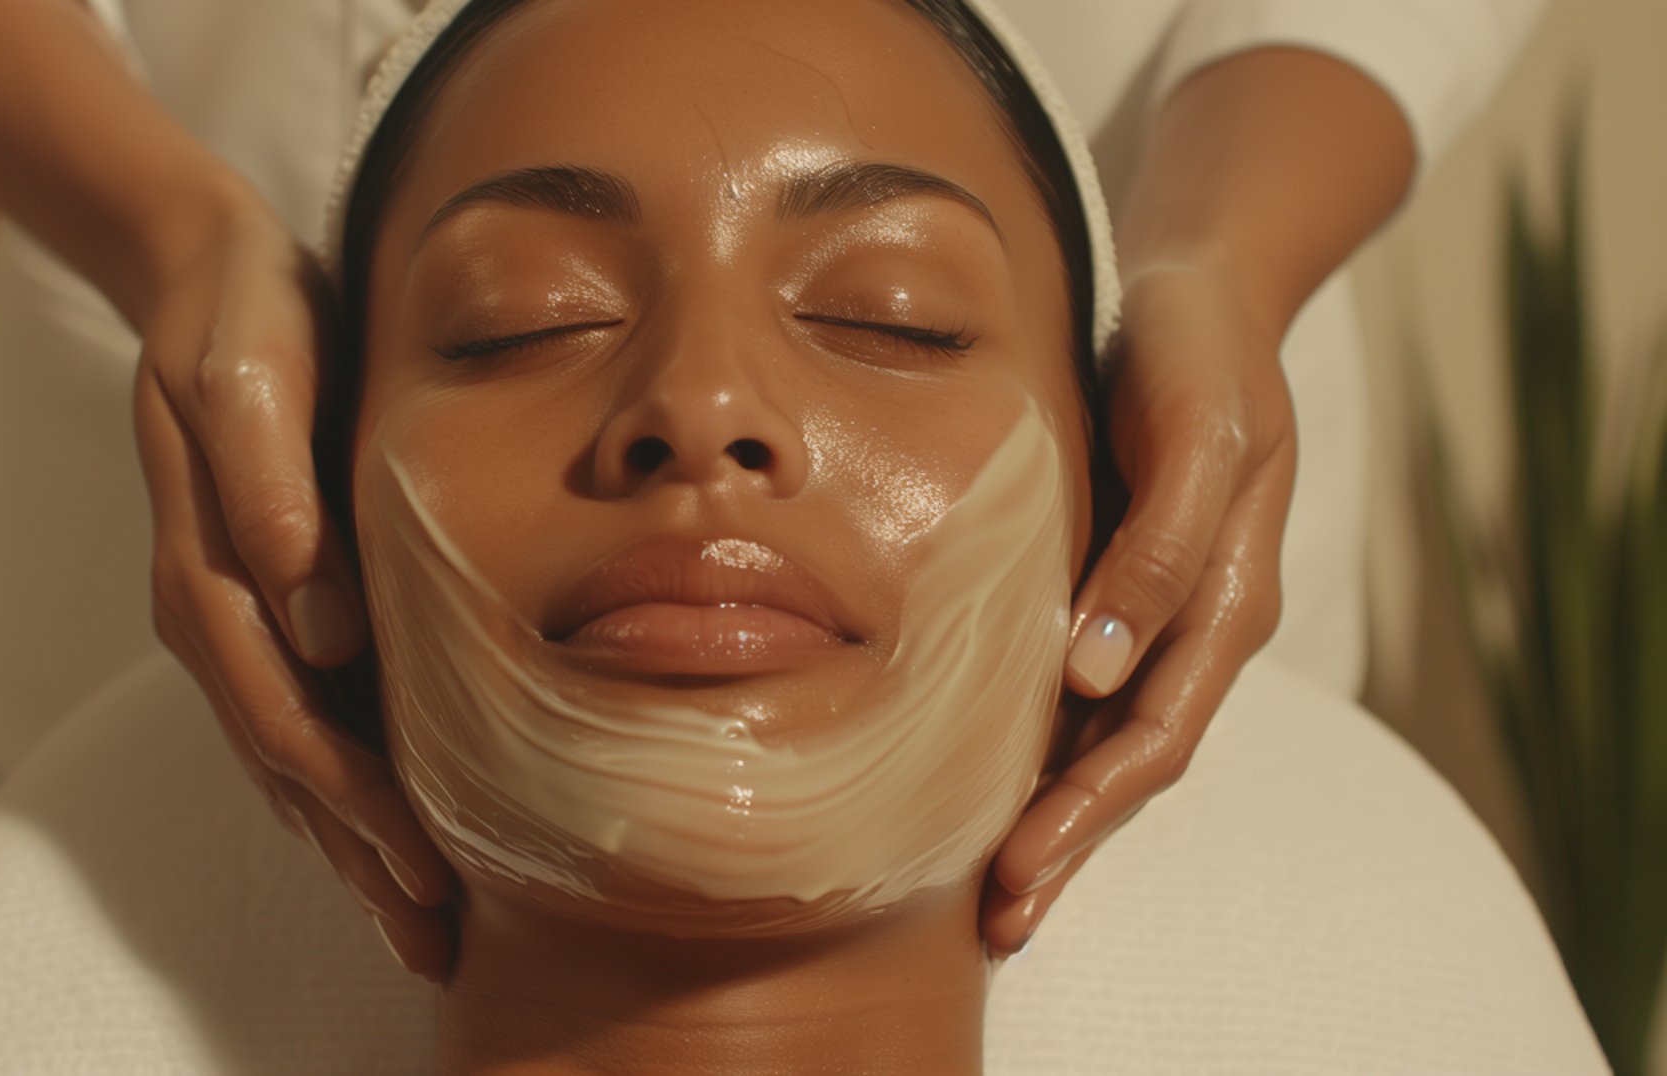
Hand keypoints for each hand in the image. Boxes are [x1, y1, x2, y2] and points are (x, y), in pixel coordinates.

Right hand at [130, 187, 456, 980]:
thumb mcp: (249, 384)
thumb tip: (321, 624)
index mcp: (211, 585)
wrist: (206, 276)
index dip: (359, 814)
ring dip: (353, 846)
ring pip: (292, 763)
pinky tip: (380, 827)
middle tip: (439, 943)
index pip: (293, 731)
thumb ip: (272, 502)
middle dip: (365, 862)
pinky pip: (297, 718)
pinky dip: (339, 788)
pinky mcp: (267, 600)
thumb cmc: (242, 322)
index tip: (428, 877)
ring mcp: (236, 620)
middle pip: (293, 774)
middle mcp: (218, 621)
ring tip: (418, 920)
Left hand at [980, 261, 1296, 955]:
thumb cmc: (1198, 352)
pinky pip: (1081, 692)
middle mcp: (1192, 628)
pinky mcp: (1112, 588)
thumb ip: (1160, 554)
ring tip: (994, 893)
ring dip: (1056, 816)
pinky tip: (991, 785)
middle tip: (1001, 921)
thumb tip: (1095, 674)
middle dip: (1070, 846)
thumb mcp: (1196, 435)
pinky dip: (1044, 748)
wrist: (1199, 290)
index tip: (1020, 869)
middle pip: (1131, 763)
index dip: (1091, 812)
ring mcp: (1154, 614)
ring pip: (1106, 740)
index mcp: (1228, 604)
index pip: (1157, 737)